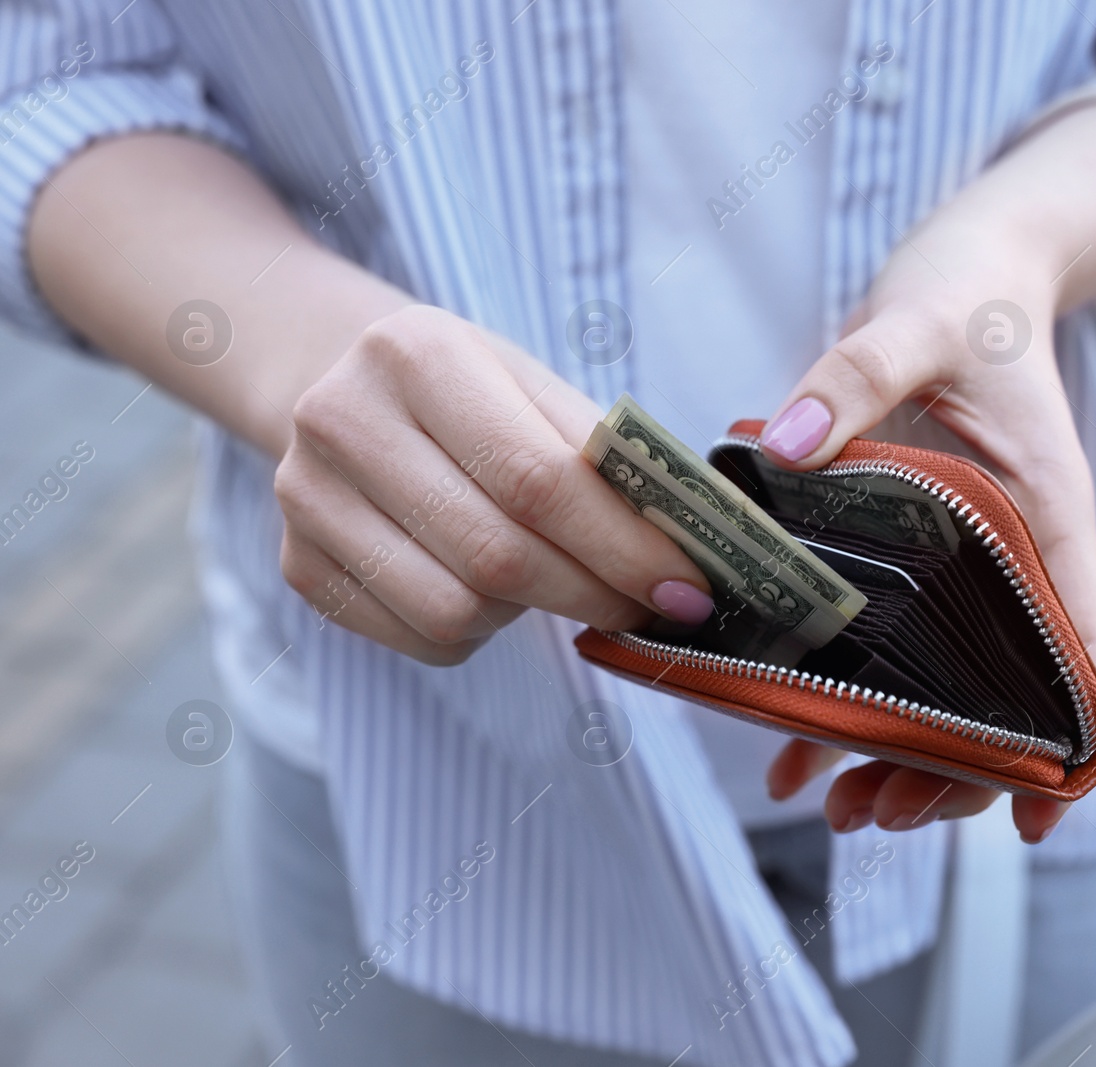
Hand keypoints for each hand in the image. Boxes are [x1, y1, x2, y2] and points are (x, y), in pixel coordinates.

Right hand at [274, 305, 714, 663]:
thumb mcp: (532, 388)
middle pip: (498, 554)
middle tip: (648, 606)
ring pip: (457, 610)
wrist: (340, 386)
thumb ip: (603, 457)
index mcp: (417, 355)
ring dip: (531, 613)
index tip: (686, 587)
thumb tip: (688, 544)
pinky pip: (423, 639)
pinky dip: (480, 632)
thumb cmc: (466, 392)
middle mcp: (343, 420)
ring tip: (554, 578)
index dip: (621, 546)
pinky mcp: (298, 566)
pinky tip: (489, 590)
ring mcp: (307, 499)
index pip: (536, 477)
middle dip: (594, 594)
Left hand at [761, 182, 1095, 844]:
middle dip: (952, 770)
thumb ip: (859, 373)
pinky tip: (793, 752)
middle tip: (878, 816)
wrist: (969, 270)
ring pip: (950, 691)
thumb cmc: (969, 297)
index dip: (1069, 741)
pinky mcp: (917, 556)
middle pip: (1006, 698)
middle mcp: (1017, 557)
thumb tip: (788, 441)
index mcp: (1048, 516)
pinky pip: (895, 649)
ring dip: (900, 757)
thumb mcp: (918, 322)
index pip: (1083, 648)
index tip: (1033, 812)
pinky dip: (850, 707)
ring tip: (838, 809)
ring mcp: (969, 565)